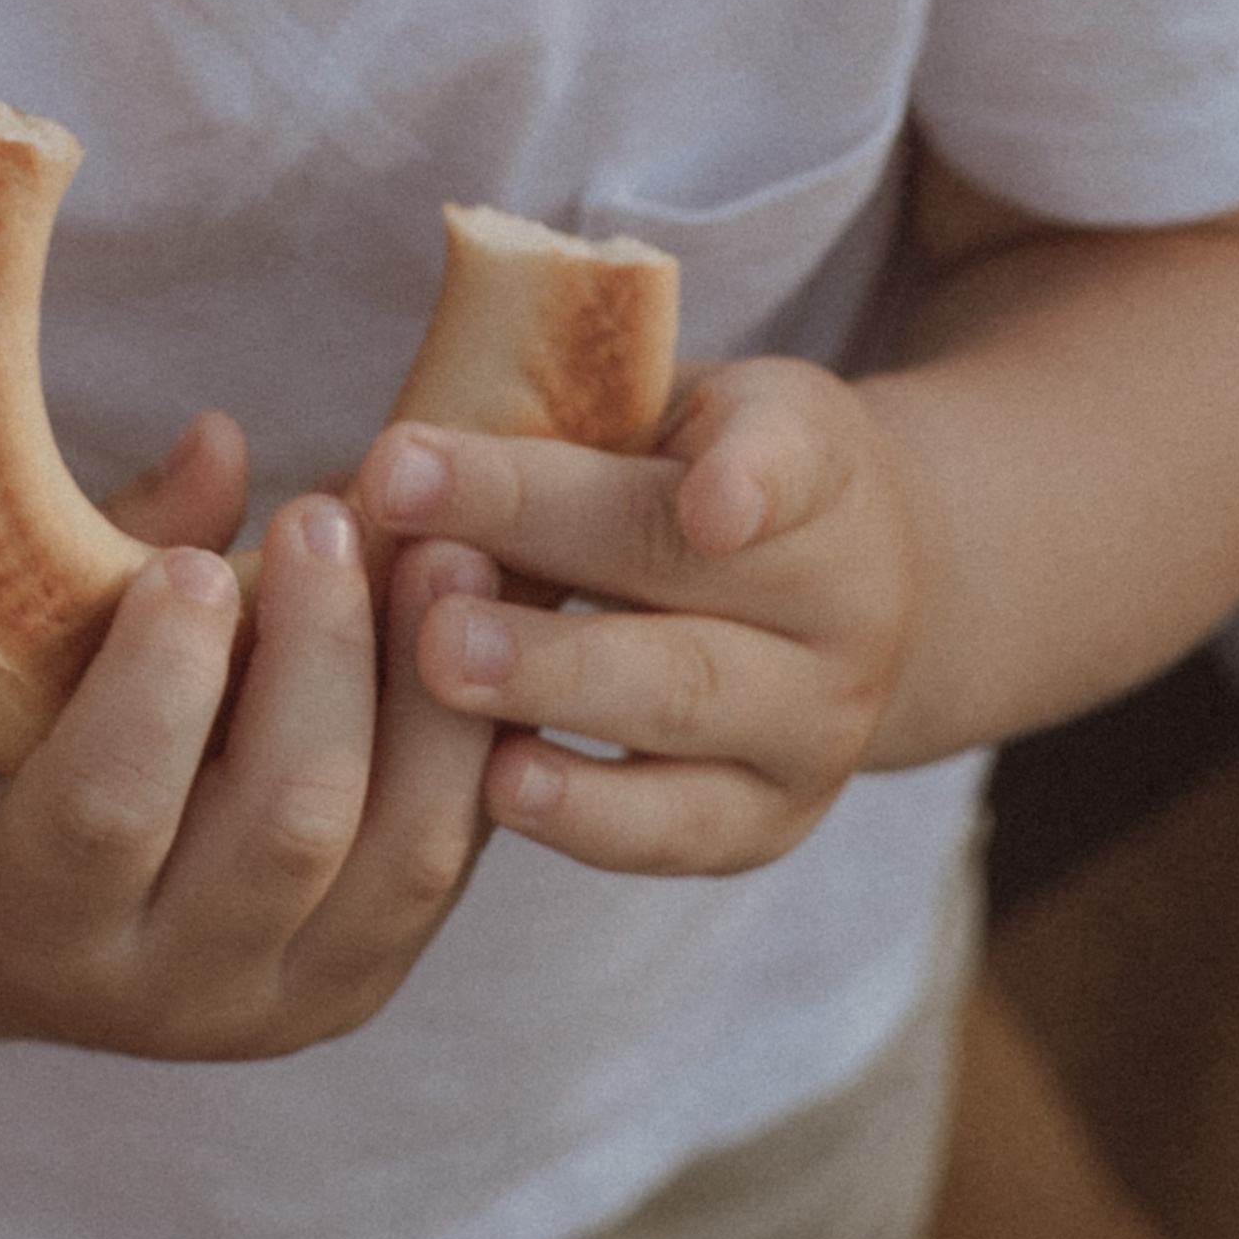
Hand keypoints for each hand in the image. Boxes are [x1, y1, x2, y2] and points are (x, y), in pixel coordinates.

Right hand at [0, 427, 503, 1056]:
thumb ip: (105, 561)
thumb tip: (223, 439)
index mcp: (28, 913)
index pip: (107, 812)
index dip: (161, 678)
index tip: (189, 563)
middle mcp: (162, 989)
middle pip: (288, 827)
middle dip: (326, 654)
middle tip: (325, 518)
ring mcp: (279, 1002)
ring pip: (406, 855)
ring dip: (434, 692)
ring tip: (446, 550)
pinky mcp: (364, 978)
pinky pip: (453, 855)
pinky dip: (477, 734)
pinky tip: (486, 622)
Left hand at [354, 358, 915, 875]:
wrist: (838, 594)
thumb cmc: (701, 472)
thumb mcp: (672, 411)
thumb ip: (574, 423)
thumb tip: (391, 465)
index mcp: (821, 460)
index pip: (781, 455)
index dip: (751, 480)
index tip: (708, 507)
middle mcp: (847, 596)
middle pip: (690, 583)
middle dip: (560, 575)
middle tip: (442, 601)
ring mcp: (820, 720)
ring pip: (684, 710)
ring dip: (554, 691)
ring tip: (445, 669)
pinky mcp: (773, 818)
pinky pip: (676, 827)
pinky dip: (586, 813)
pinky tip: (498, 785)